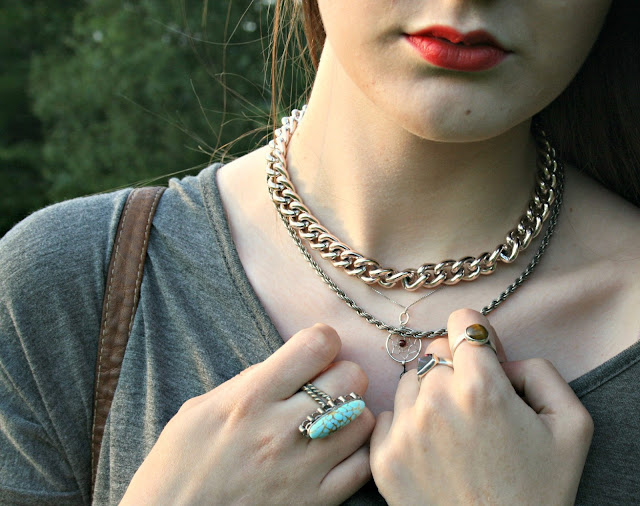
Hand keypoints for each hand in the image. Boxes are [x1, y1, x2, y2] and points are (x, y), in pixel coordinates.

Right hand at [120, 324, 373, 504]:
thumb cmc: (178, 465)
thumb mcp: (201, 408)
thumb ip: (250, 382)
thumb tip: (289, 365)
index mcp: (251, 397)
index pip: (317, 344)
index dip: (322, 341)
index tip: (314, 352)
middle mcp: (282, 428)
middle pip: (351, 377)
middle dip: (341, 374)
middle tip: (324, 387)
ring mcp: (303, 467)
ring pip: (363, 419)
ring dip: (352, 414)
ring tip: (332, 421)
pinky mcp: (316, 500)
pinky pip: (363, 465)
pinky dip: (357, 453)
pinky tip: (337, 451)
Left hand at [370, 309, 593, 505]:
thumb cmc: (539, 491)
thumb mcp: (571, 424)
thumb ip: (539, 370)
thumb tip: (499, 358)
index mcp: (480, 387)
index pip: (462, 321)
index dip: (476, 337)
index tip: (482, 358)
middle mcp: (435, 401)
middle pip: (434, 352)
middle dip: (454, 368)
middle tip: (473, 404)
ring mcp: (404, 429)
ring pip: (409, 382)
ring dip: (428, 396)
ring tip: (453, 432)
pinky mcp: (383, 457)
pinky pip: (388, 415)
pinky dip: (406, 425)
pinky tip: (431, 450)